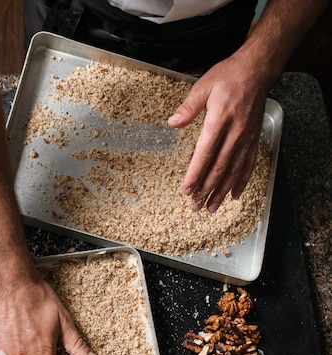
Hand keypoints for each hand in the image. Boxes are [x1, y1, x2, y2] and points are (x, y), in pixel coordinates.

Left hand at [168, 55, 267, 211]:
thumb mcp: (203, 86)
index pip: (205, 153)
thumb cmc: (228, 76)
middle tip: (195, 206)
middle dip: (206, 190)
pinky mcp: (253, 139)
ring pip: (233, 171)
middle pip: (219, 168)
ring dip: (221, 191)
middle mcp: (235, 132)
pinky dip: (241, 182)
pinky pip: (248, 165)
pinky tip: (234, 195)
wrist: (256, 70)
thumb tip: (173, 122)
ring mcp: (246, 138)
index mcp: (219, 120)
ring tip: (211, 208)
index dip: (195, 174)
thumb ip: (188, 107)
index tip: (187, 189)